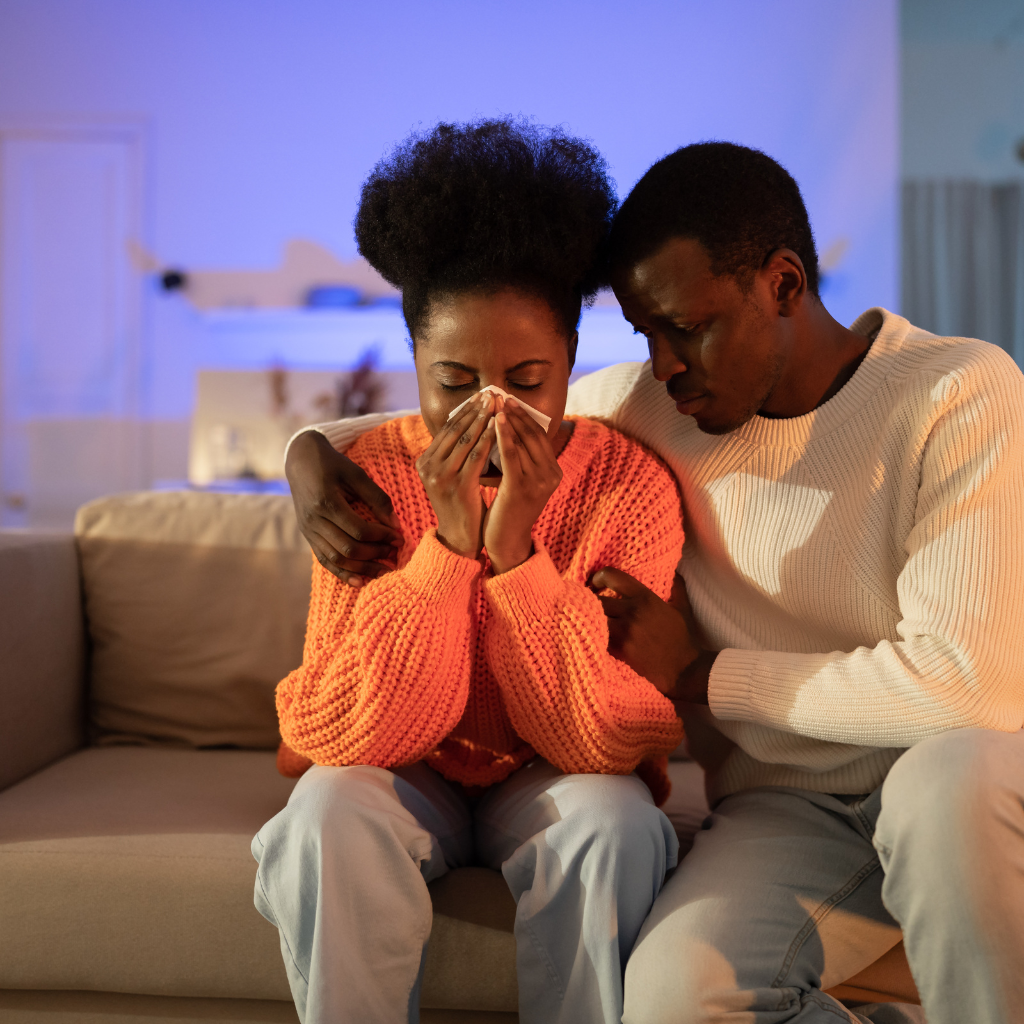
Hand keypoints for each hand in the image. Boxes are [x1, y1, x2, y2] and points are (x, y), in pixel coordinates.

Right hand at [286, 430, 402, 587]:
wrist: (301, 460)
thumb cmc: (332, 464)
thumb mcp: (357, 474)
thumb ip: (377, 498)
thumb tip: (396, 525)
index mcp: (326, 502)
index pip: (359, 530)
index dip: (382, 537)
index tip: (400, 537)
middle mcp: (314, 521)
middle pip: (348, 548)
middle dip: (375, 554)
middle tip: (395, 552)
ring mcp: (308, 531)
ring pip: (336, 559)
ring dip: (362, 568)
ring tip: (384, 571)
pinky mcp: (307, 536)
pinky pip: (324, 560)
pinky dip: (342, 573)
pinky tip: (360, 581)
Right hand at [416, 391, 496, 558]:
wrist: (459, 537)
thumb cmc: (460, 504)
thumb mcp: (450, 475)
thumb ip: (453, 453)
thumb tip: (468, 422)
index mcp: (424, 462)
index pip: (446, 429)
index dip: (464, 411)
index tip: (481, 396)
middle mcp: (428, 468)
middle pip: (455, 431)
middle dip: (475, 410)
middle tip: (492, 394)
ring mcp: (441, 478)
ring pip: (466, 441)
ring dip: (484, 420)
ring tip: (498, 405)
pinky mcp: (458, 487)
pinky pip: (477, 457)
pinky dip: (489, 440)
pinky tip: (501, 429)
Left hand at [483, 396, 562, 573]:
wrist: (507, 542)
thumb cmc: (508, 510)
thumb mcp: (520, 481)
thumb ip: (521, 459)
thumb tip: (509, 428)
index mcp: (553, 472)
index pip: (539, 436)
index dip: (525, 416)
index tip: (509, 399)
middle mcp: (550, 475)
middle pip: (533, 435)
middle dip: (516, 412)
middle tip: (500, 394)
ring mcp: (538, 482)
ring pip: (522, 441)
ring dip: (507, 419)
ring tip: (494, 402)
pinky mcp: (521, 488)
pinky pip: (511, 455)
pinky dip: (503, 435)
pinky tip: (493, 421)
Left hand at [590, 567, 715, 702]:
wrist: (684, 670)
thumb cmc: (682, 639)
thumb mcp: (682, 608)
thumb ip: (676, 587)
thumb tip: (674, 572)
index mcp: (645, 598)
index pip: (612, 576)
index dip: (598, 578)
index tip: (596, 584)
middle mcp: (632, 611)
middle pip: (596, 599)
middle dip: (590, 602)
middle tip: (589, 606)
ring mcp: (624, 631)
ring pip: (593, 618)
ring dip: (589, 620)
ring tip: (589, 622)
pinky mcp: (618, 649)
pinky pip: (596, 636)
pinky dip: (593, 635)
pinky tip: (593, 637)